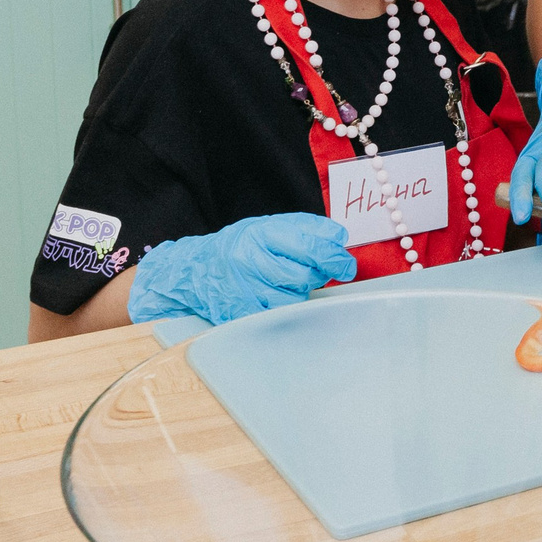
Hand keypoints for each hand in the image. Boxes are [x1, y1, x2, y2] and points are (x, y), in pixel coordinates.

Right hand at [128, 213, 356, 324]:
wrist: (194, 271)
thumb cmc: (237, 247)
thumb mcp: (267, 226)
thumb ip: (305, 229)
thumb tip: (339, 239)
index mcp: (260, 233)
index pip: (310, 246)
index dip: (334, 256)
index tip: (346, 263)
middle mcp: (250, 261)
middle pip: (305, 274)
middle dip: (320, 274)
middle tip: (320, 271)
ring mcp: (245, 290)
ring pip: (295, 297)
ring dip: (302, 291)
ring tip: (289, 280)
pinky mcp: (242, 314)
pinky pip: (279, 315)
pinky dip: (286, 307)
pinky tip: (277, 296)